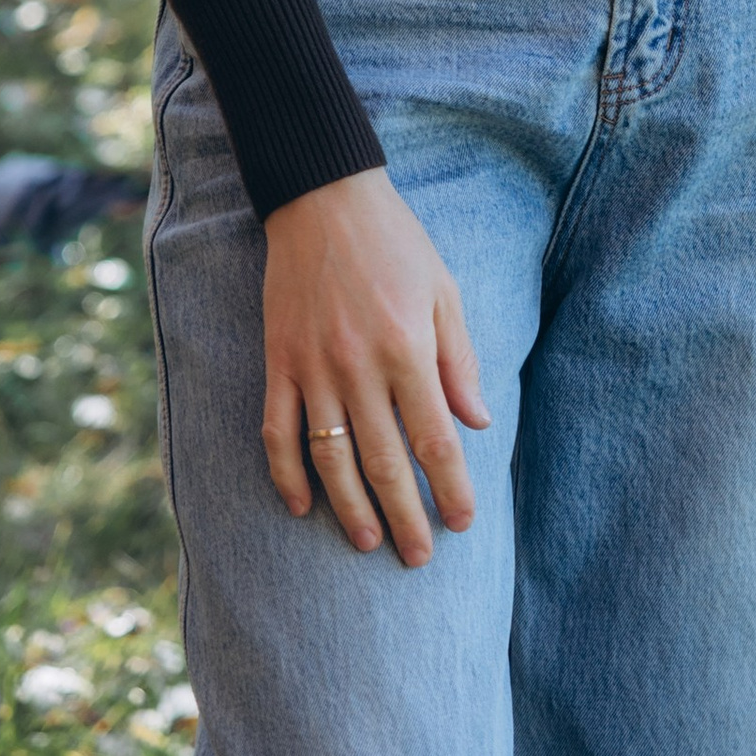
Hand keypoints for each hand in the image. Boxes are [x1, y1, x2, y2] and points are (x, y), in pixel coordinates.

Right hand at [261, 167, 491, 567]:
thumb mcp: (443, 290)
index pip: (434, 438)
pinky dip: (286, 474)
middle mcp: (359, 366)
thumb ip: (458, 360)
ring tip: (367, 543)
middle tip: (419, 556)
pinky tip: (300, 506)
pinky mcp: (279, 363)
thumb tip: (477, 423)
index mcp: (408, 348)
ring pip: (330, 458)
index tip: (463, 522)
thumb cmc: (395, 243)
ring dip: (350, 508)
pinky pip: (279, 431)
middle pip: (384, 461)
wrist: (323, 199)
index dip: (450, 488)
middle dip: (406, 516)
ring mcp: (313, 368)